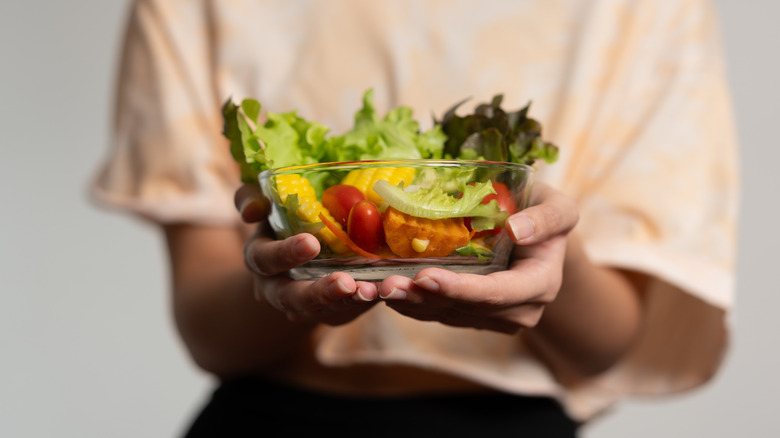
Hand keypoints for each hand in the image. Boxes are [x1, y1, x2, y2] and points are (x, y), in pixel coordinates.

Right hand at [235, 183, 378, 325]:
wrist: (293, 261)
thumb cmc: (282, 224)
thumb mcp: (266, 207)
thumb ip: (252, 197)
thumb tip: (251, 210)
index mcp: (260, 259)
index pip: (265, 259)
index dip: (285, 253)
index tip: (311, 243)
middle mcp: (276, 289)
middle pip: (292, 298)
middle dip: (319, 292)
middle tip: (346, 282)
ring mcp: (302, 307)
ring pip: (321, 311)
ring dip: (346, 302)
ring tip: (371, 291)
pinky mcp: (328, 315)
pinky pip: (344, 314)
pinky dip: (362, 305)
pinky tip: (381, 293)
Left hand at [377, 183, 578, 333]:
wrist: (538, 233)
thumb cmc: (544, 212)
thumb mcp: (559, 207)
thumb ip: (547, 218)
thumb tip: (517, 230)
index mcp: (541, 284)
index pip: (497, 293)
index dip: (460, 289)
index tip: (426, 276)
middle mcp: (518, 309)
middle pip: (464, 308)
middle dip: (423, 297)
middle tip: (386, 284)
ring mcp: (493, 317)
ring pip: (445, 314)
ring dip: (408, 302)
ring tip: (374, 287)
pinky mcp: (471, 315)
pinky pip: (437, 313)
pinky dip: (409, 302)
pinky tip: (381, 290)